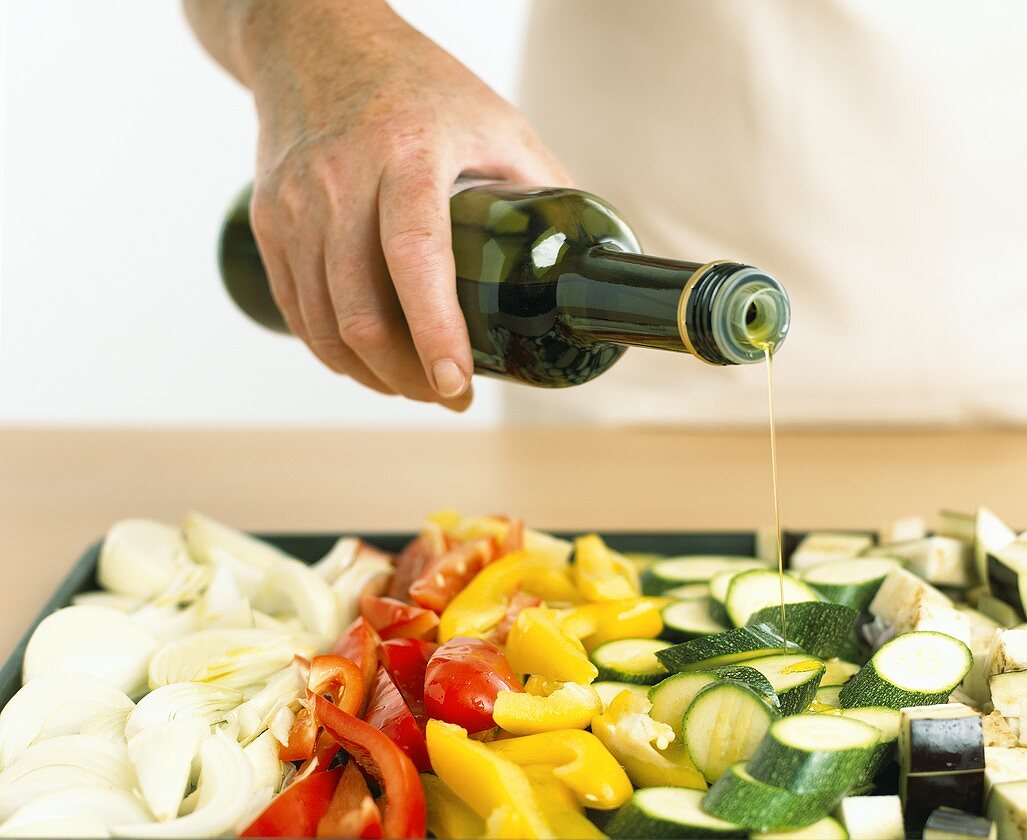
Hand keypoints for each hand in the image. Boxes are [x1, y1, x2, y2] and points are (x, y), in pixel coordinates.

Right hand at [238, 1, 571, 406]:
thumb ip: (540, 186)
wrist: (314, 37)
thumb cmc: (416, 81)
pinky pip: (295, 310)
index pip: (415, 259)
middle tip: (447, 397)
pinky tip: (363, 364)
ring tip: (411, 388)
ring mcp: (295, 203)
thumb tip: (583, 259)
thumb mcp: (494, 119)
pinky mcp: (267, 220)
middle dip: (408, 378)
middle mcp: (341, 181)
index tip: (458, 384)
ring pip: (323, 326)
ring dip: (371, 376)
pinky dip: (330, 352)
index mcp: (407, 154)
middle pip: (361, 314)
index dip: (435, 333)